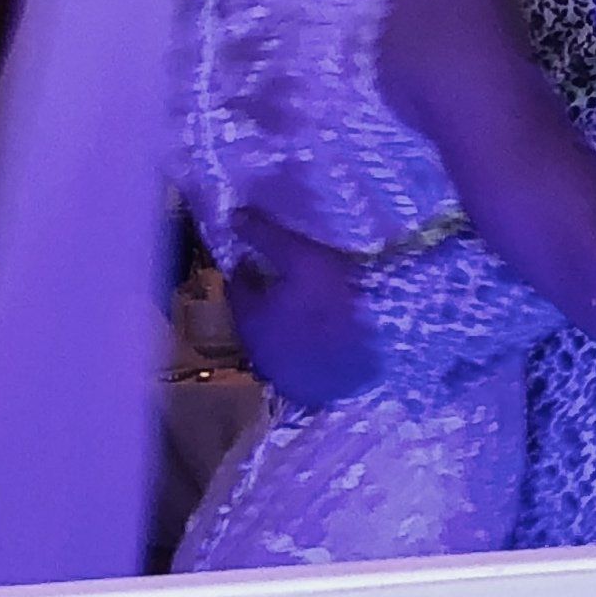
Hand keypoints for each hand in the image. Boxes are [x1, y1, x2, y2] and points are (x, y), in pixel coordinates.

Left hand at [227, 204, 381, 407]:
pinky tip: (318, 332)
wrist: (361, 358)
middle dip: (262, 293)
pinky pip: (293, 355)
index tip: (261, 255)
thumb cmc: (327, 302)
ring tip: (303, 302)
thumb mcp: (299, 257)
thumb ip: (266, 236)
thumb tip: (234, 214)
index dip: (247, 265)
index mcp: (248, 313)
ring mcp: (277, 367)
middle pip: (252, 310)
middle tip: (283, 275)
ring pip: (271, 335)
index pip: (237, 283)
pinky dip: (298, 341)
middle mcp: (254, 343)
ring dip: (280, 319)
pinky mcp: (301, 382)